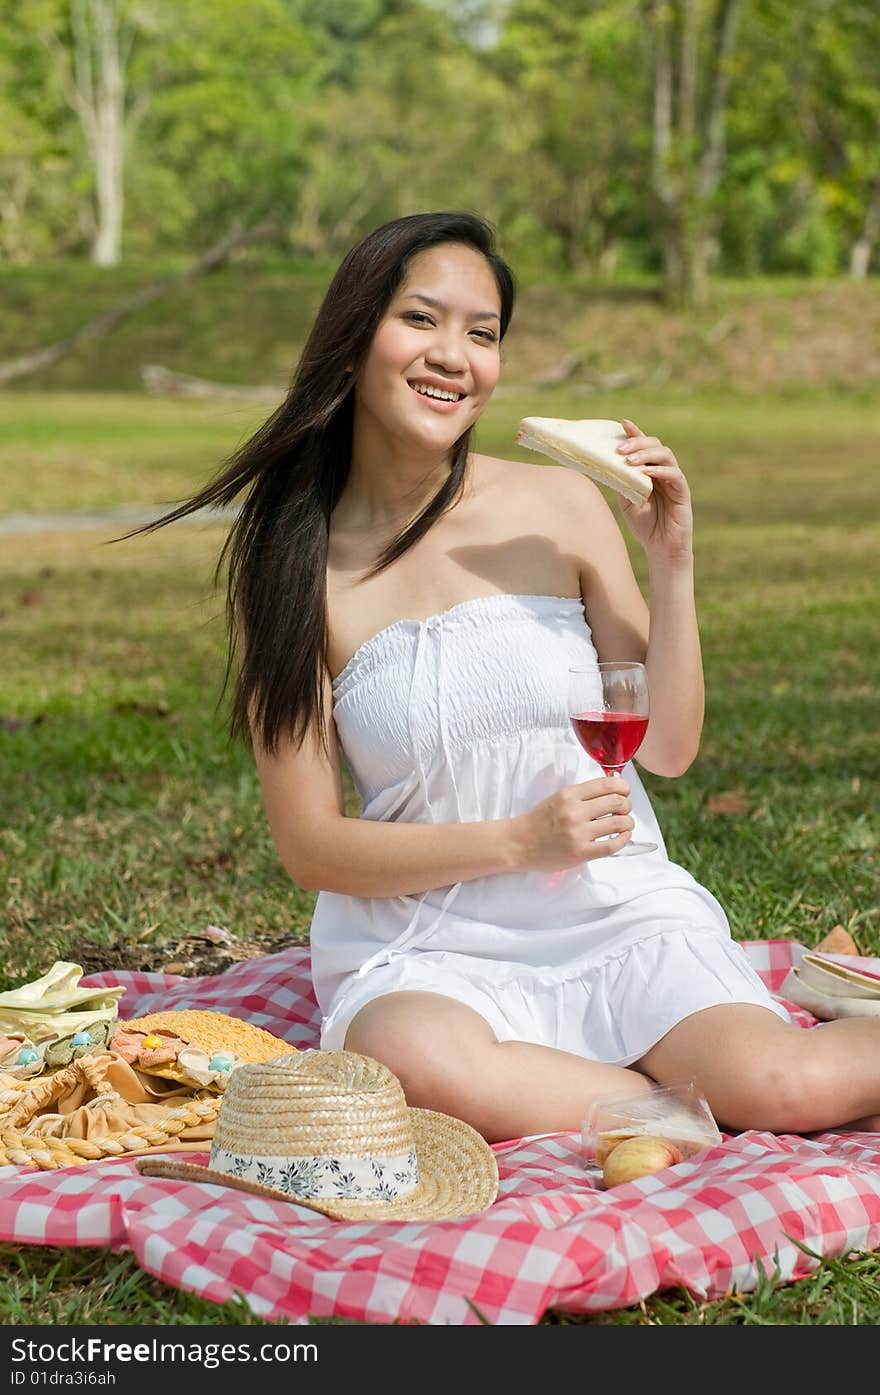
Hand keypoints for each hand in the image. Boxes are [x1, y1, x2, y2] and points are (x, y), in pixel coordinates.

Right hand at [515, 775, 632, 868]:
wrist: (518, 843)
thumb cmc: (539, 821)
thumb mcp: (558, 798)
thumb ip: (582, 795)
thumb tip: (612, 790)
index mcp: (569, 794)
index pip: (607, 785)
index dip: (623, 787)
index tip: (624, 792)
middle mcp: (574, 812)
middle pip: (617, 802)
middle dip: (627, 805)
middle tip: (624, 810)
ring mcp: (578, 833)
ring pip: (619, 823)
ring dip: (627, 823)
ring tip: (624, 824)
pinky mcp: (581, 853)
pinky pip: (612, 846)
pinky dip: (623, 840)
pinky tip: (622, 837)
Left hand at [616, 418, 692, 563]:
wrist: (660, 547)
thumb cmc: (645, 525)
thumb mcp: (627, 501)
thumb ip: (623, 483)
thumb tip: (607, 465)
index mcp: (650, 470)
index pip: (644, 446)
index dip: (635, 433)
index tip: (623, 423)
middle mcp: (663, 471)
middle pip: (655, 445)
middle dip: (637, 442)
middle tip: (621, 449)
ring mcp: (674, 480)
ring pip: (666, 456)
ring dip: (646, 455)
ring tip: (630, 460)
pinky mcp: (682, 492)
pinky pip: (674, 475)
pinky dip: (660, 471)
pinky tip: (647, 473)